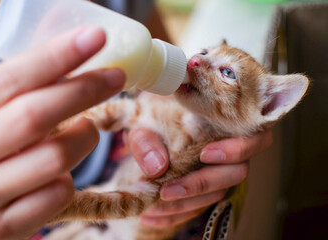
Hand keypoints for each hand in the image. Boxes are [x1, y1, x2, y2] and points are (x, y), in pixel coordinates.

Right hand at [0, 26, 124, 239]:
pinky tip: (63, 173)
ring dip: (84, 138)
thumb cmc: (0, 146)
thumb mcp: (2, 111)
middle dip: (84, 91)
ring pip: (54, 157)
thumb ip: (31, 85)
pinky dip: (71, 179)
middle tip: (117, 77)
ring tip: (86, 130)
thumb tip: (84, 46)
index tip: (96, 38)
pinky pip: (58, 195)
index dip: (56, 56)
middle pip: (33, 116)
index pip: (8, 80)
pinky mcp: (2, 226)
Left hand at [128, 129, 272, 227]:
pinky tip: (151, 217)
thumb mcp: (142, 124)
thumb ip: (147, 141)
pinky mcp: (205, 190)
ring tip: (151, 207)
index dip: (238, 149)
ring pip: (217, 193)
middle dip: (201, 184)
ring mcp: (219, 171)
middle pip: (237, 173)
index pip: (255, 138)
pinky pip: (198, 207)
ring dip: (185, 204)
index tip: (205, 154)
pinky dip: (174, 215)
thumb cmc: (151, 118)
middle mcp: (230, 150)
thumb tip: (157, 167)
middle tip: (167, 191)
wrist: (145, 126)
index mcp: (225, 124)